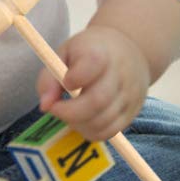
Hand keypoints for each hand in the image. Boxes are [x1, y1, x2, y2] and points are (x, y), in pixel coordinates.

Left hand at [37, 25, 148, 141]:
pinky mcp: (133, 110)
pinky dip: (92, 131)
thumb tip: (45, 106)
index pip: (92, 64)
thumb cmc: (90, 53)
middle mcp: (121, 72)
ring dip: (79, 124)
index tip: (64, 83)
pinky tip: (85, 119)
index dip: (73, 78)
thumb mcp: (66, 53)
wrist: (130, 49)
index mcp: (102, 52)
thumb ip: (49, 77)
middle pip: (97, 100)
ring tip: (72, 112)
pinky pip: (110, 131)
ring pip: (102, 121)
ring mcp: (130, 93)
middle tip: (57, 109)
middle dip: (70, 112)